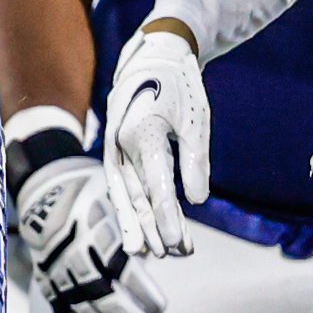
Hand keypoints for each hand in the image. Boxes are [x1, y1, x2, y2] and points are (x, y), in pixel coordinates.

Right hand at [11, 151, 162, 312]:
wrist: (45, 193)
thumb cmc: (94, 194)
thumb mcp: (121, 199)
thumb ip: (150, 227)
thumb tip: (185, 251)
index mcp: (96, 230)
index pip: (122, 268)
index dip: (142, 291)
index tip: (161, 308)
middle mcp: (74, 253)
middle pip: (102, 295)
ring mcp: (56, 271)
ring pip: (83, 310)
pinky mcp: (45, 282)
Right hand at [102, 25, 209, 256]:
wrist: (152, 57)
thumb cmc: (179, 87)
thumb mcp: (195, 120)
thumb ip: (195, 161)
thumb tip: (197, 202)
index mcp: (143, 134)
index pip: (157, 187)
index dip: (168, 218)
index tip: (178, 243)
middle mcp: (121, 144)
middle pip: (138, 197)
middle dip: (155, 228)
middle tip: (173, 255)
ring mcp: (114, 148)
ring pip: (127, 195)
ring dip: (142, 224)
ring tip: (157, 252)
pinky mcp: (117, 151)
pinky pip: (123, 186)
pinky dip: (133, 208)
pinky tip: (144, 229)